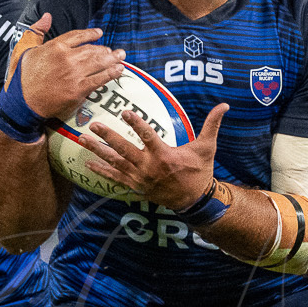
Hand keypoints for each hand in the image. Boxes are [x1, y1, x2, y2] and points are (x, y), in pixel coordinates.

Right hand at [17, 13, 125, 120]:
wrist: (22, 102)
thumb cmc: (22, 77)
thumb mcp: (24, 48)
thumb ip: (37, 31)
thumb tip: (47, 16)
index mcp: (55, 46)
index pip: (78, 36)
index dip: (91, 34)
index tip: (99, 33)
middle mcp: (67, 58)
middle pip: (92, 50)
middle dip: (106, 50)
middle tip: (116, 51)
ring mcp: (74, 74)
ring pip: (98, 63)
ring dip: (112, 59)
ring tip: (121, 57)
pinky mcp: (78, 90)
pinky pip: (99, 79)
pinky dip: (111, 74)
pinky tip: (118, 70)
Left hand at [80, 102, 226, 211]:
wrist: (194, 200)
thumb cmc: (200, 171)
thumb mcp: (207, 148)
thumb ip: (212, 125)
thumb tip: (225, 105)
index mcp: (164, 155)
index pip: (148, 135)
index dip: (136, 123)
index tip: (124, 112)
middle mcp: (149, 167)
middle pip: (124, 149)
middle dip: (107, 136)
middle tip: (93, 125)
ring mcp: (140, 178)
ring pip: (115, 163)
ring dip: (98, 151)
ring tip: (82, 139)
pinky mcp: (136, 187)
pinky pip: (115, 179)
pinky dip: (101, 172)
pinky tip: (87, 164)